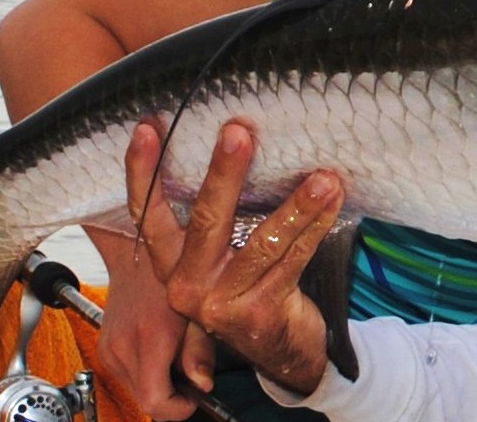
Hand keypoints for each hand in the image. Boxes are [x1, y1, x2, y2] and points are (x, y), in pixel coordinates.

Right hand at [90, 226, 206, 419]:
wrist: (135, 249)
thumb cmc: (170, 270)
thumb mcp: (197, 308)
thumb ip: (200, 351)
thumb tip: (203, 386)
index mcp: (150, 339)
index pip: (154, 402)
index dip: (178, 409)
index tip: (193, 399)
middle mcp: (124, 349)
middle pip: (145, 400)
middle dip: (172, 396)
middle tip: (192, 374)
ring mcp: (110, 349)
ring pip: (136, 390)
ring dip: (158, 383)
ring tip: (176, 354)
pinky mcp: (106, 347)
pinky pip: (128, 374)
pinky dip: (146, 371)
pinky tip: (160, 348)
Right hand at [126, 119, 345, 394]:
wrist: (279, 350)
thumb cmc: (248, 285)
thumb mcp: (216, 259)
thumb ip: (210, 218)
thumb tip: (229, 139)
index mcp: (171, 265)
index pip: (147, 215)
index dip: (142, 172)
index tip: (147, 127)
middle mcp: (189, 285)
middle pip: (205, 221)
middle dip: (223, 173)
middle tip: (238, 131)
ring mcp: (223, 303)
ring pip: (262, 242)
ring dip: (296, 205)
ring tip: (323, 176)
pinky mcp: (261, 312)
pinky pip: (294, 259)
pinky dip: (317, 226)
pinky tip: (334, 198)